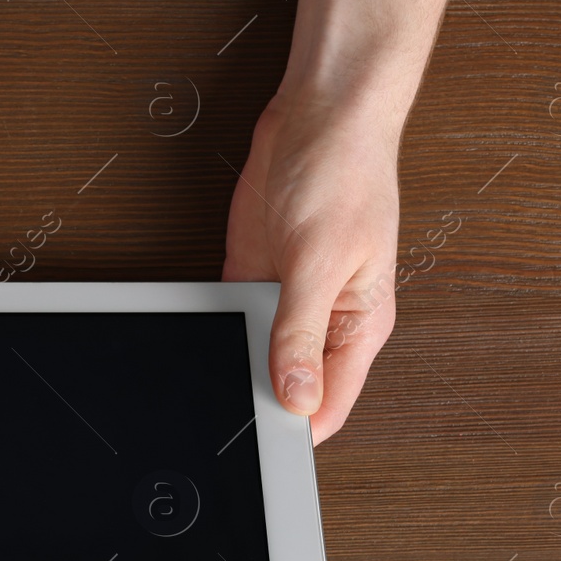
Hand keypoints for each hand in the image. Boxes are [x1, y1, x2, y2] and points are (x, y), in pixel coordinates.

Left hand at [223, 80, 399, 443]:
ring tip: (207, 371)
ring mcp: (287, 296)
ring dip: (234, 360)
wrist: (319, 114)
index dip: (296, 429)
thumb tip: (297, 398)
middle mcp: (325, 318)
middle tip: (221, 411)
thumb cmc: (345, 174)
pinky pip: (231, 316)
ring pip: (255, 354)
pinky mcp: (254, 273)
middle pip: (290, 384)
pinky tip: (201, 331)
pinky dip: (216, 324)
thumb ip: (300, 333)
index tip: (259, 445)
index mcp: (359, 325)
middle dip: (259, 397)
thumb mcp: (320, 262)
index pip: (329, 404)